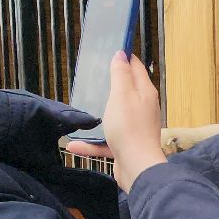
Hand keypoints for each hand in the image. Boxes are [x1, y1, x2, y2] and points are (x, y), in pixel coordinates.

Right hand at [64, 53, 166, 190]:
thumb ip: (120, 74)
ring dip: (98, 114)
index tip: (108, 50)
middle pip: (126, 91)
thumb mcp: (122, 95)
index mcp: (144, 92)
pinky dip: (92, 142)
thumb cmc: (129, 127)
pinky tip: (73, 144)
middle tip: (91, 78)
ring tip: (83, 108)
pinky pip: (106, 140)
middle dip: (110, 84)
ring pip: (114, 116)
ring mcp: (134, 127)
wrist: (137, 168)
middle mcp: (142, 108)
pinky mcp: (126, 146)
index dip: (123, 57)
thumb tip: (121, 54)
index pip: (135, 67)